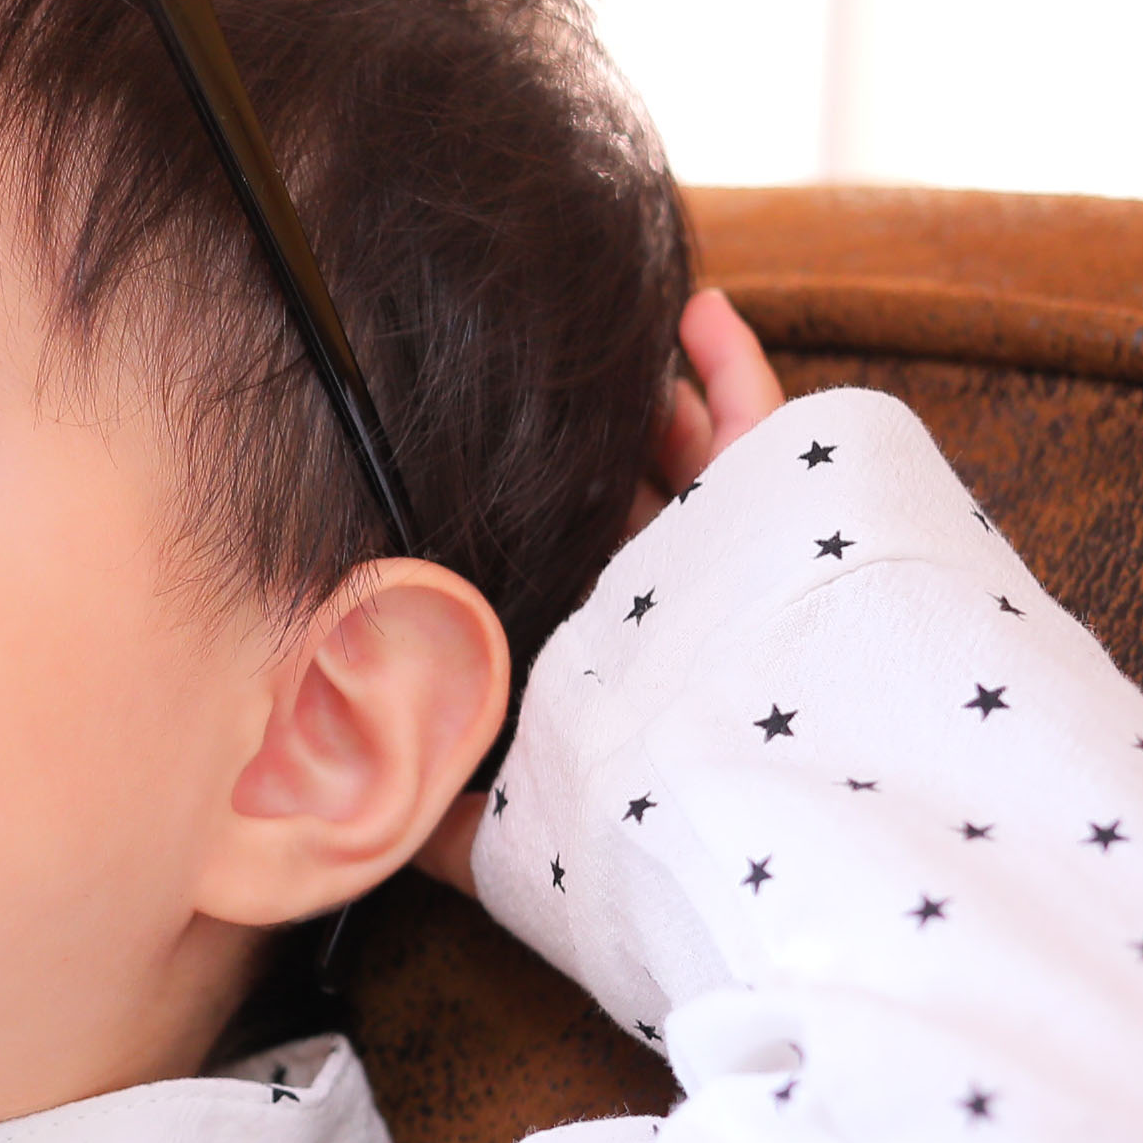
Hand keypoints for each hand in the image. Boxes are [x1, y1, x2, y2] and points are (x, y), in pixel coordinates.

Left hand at [410, 288, 786, 891]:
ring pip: (685, 464)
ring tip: (602, 364)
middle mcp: (673, 612)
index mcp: (608, 673)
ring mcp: (733, 558)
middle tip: (523, 416)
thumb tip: (350, 820)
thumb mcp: (509, 834)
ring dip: (640, 411)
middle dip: (580, 469)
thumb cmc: (644, 821)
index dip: (522, 547)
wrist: (774, 809)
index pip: (561, 595)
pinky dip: (728, 360)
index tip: (464, 497)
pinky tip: (698, 308)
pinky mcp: (792, 508)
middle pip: (619, 519)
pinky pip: (761, 420)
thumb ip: (434, 824)